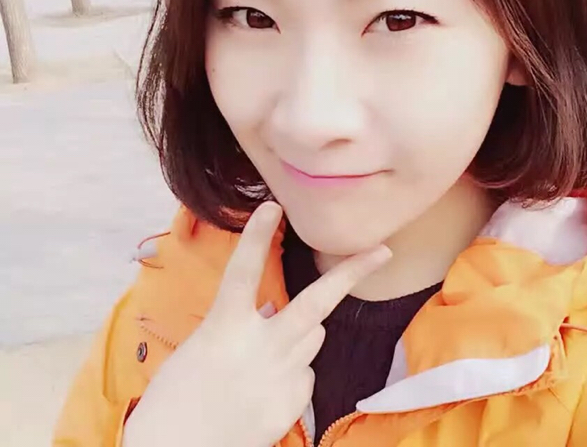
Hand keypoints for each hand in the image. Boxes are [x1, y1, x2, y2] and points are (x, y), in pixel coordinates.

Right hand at [122, 201, 391, 446]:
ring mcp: (281, 378)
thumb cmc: (176, 396)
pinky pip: (306, 374)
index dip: (257, 236)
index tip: (272, 206)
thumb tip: (272, 312)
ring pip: (313, 337)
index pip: (243, 271)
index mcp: (224, 327)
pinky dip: (293, 372)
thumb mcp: (204, 347)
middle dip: (352, 274)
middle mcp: (260, 347)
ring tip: (269, 352)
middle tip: (384, 251)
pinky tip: (266, 387)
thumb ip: (242, 325)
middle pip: (316, 304)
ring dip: (302, 333)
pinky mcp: (291, 405)